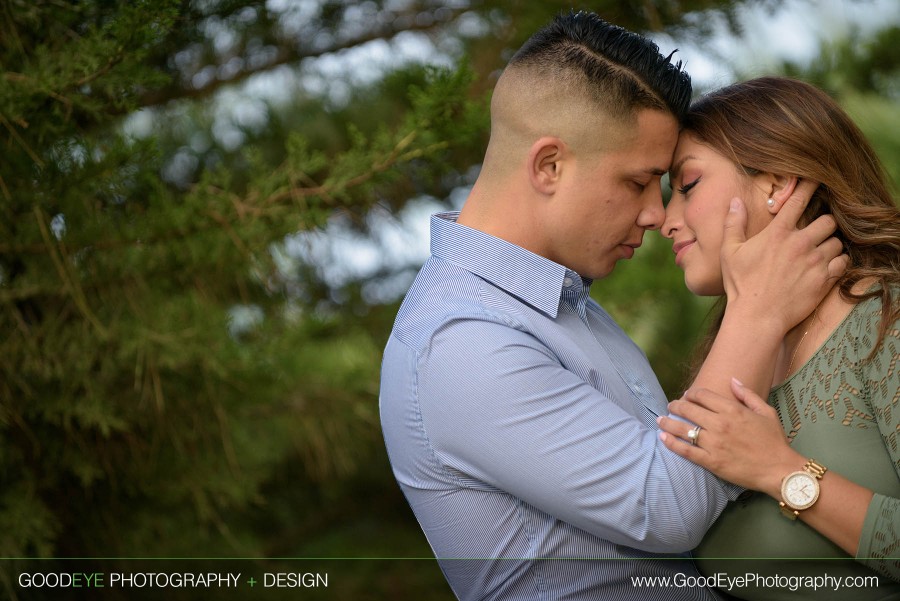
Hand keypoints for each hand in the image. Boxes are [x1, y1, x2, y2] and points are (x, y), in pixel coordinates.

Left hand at [656, 378, 803, 497]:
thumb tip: (733, 380)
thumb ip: (747, 394)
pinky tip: (663, 438)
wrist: (779, 470)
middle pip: (688, 409)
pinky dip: (671, 443)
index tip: (687, 395)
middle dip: (676, 405)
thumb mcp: (766, 412)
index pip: (702, 395)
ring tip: (660, 420)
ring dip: (668, 422)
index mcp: (732, 410)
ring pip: (683, 429)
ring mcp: (713, 443)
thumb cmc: (774, 441)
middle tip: (671, 406)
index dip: (691, 393)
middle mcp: (720, 424)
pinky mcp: (711, 461)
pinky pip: (685, 450)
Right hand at [721, 180, 847, 332]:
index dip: (809, 186)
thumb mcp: (730, 252)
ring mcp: (815, 261)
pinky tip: (828, 266)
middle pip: (828, 220)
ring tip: (820, 252)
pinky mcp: (825, 279)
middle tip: (816, 233)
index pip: (798, 201)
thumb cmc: (741, 285)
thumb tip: (736, 201)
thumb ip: (734, 224)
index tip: (816, 180)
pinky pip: (843, 262)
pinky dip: (838, 262)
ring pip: (837, 241)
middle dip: (823, 224)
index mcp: (777, 233)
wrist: (757, 316)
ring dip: (831, 244)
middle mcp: (800, 243)